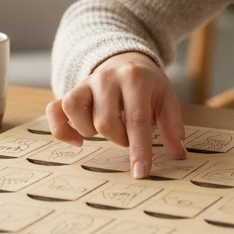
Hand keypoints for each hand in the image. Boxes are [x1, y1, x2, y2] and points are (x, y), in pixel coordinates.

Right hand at [46, 52, 185, 178]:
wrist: (126, 60)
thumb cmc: (148, 86)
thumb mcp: (167, 99)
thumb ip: (173, 127)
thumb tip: (178, 155)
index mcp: (135, 79)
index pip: (136, 120)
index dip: (139, 149)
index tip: (140, 173)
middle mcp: (107, 78)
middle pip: (105, 123)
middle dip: (119, 139)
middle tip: (128, 135)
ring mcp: (85, 83)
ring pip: (77, 115)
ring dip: (92, 132)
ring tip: (107, 129)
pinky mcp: (71, 90)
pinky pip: (55, 111)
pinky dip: (62, 130)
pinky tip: (78, 140)